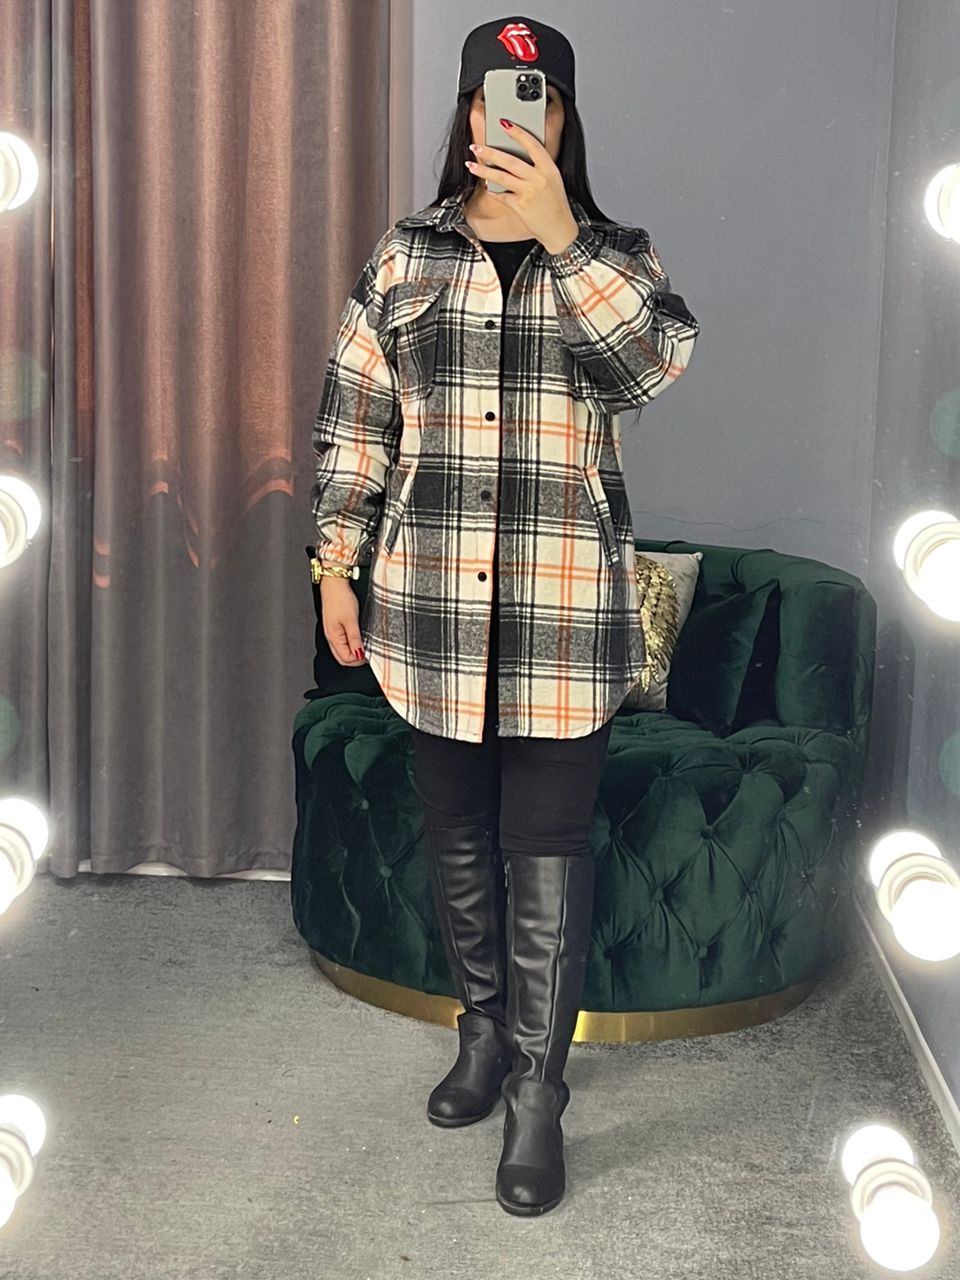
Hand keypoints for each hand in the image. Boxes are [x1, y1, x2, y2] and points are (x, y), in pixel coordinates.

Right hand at [320, 576, 366, 664]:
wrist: (334, 583)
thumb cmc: (340, 598)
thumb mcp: (351, 619)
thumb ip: (354, 638)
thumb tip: (359, 654)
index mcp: (333, 637)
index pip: (345, 659)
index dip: (358, 660)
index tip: (370, 656)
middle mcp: (330, 636)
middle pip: (342, 658)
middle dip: (355, 660)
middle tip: (368, 655)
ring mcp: (332, 632)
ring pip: (341, 651)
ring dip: (353, 652)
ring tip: (365, 647)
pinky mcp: (334, 626)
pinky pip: (341, 642)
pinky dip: (350, 645)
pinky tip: (358, 640)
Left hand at [466, 121, 579, 255]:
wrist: (559, 229)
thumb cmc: (556, 205)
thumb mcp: (553, 180)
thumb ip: (538, 167)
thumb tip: (517, 157)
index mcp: (549, 168)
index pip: (532, 144)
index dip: (517, 132)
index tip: (504, 123)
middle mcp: (538, 179)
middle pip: (510, 160)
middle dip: (490, 152)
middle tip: (476, 146)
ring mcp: (528, 193)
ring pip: (501, 177)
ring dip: (483, 170)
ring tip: (471, 165)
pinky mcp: (519, 206)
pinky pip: (501, 195)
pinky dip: (492, 191)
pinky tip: (487, 187)